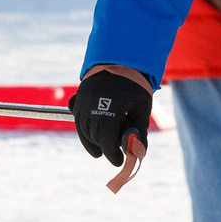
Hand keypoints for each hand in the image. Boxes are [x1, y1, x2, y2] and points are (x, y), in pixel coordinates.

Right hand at [71, 64, 153, 191]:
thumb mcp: (142, 107)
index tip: (119, 161)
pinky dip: (84, 131)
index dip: (112, 154)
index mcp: (111, 106)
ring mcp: (82, 101)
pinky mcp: (78, 99)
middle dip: (105, 148)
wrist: (119, 60)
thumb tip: (137, 153)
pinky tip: (93, 139)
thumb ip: (139, 130)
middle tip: (116, 153)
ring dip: (93, 142)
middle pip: (95, 136)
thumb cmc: (134, 86)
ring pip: (83, 130)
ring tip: (104, 147)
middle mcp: (92, 104)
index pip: (106, 139)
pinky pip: (77, 120)